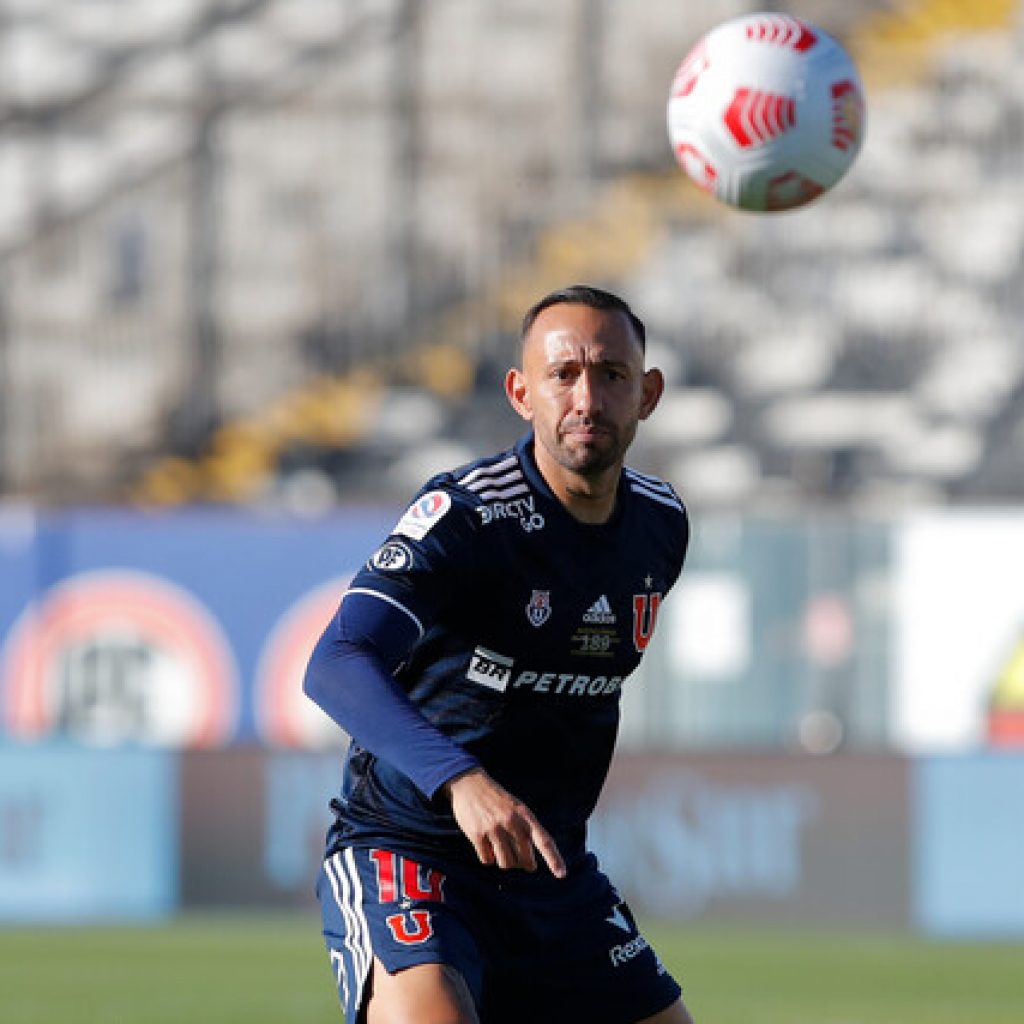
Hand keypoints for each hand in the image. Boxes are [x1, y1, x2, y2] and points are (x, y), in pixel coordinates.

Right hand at [443, 768, 565, 878]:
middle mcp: (511, 822)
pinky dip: (488, 858)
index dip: (553, 859)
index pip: (543, 840)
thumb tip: (529, 863)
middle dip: (524, 864)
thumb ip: (526, 830)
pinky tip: (486, 846)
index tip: (562, 874)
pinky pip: (487, 860)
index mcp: (524, 815)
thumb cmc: (497, 800)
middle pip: (524, 859)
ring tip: (500, 849)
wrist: (470, 784)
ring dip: (504, 862)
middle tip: (521, 861)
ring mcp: (493, 828)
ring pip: (506, 863)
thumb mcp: (517, 808)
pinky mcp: (477, 834)